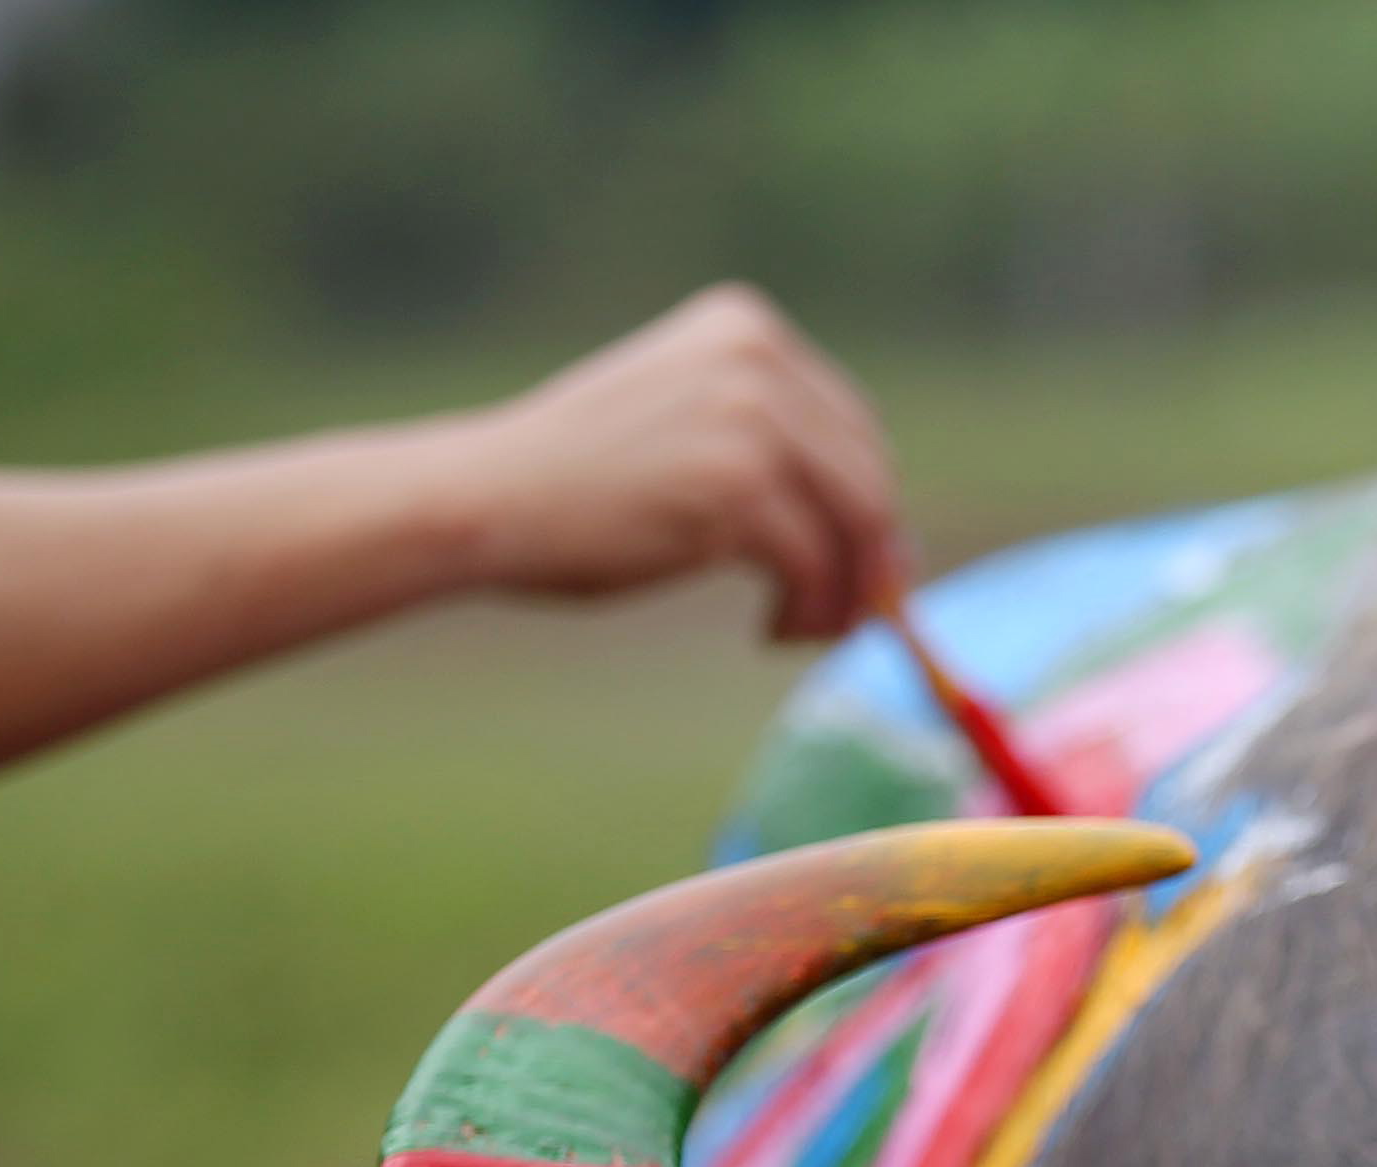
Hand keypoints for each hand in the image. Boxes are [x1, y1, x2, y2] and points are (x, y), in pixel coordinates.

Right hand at [429, 285, 903, 639]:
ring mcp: (753, 419)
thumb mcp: (682, 418)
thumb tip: (887, 535)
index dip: (867, 508)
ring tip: (800, 628)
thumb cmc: (576, 476)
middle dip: (869, 558)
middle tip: (845, 616)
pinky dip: (804, 611)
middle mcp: (758, 358)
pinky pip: (814, 566)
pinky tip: (765, 631)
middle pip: (868, 475)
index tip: (855, 568)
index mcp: (745, 324)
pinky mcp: (739, 488)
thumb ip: (766, 441)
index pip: (851, 426)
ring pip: (855, 525)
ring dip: (843, 592)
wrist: (490, 496)